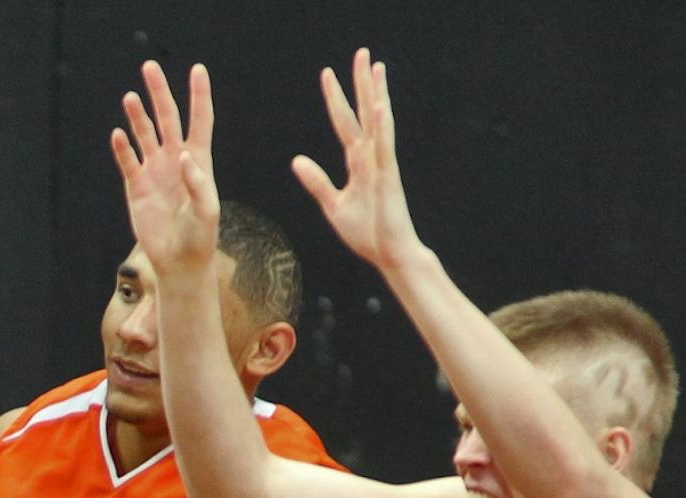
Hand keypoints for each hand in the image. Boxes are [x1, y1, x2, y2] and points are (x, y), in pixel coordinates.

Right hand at [112, 62, 220, 277]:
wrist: (178, 261)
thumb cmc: (200, 236)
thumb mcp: (208, 212)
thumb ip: (199, 183)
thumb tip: (184, 156)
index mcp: (198, 160)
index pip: (200, 120)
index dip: (199, 95)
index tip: (197, 70)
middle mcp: (175, 159)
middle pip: (167, 118)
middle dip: (159, 93)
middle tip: (149, 68)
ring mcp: (154, 171)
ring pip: (144, 134)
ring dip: (138, 116)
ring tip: (131, 98)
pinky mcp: (136, 186)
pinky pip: (128, 161)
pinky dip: (122, 148)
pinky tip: (118, 134)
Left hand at [291, 49, 426, 274]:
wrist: (388, 255)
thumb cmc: (366, 233)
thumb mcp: (333, 206)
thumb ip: (317, 182)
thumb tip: (296, 159)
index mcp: (357, 163)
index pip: (344, 123)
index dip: (336, 98)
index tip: (327, 73)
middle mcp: (371, 158)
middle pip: (363, 113)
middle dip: (361, 84)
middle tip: (361, 53)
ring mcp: (382, 166)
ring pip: (378, 123)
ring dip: (376, 95)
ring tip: (376, 68)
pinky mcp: (389, 179)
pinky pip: (384, 150)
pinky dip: (382, 129)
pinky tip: (379, 108)